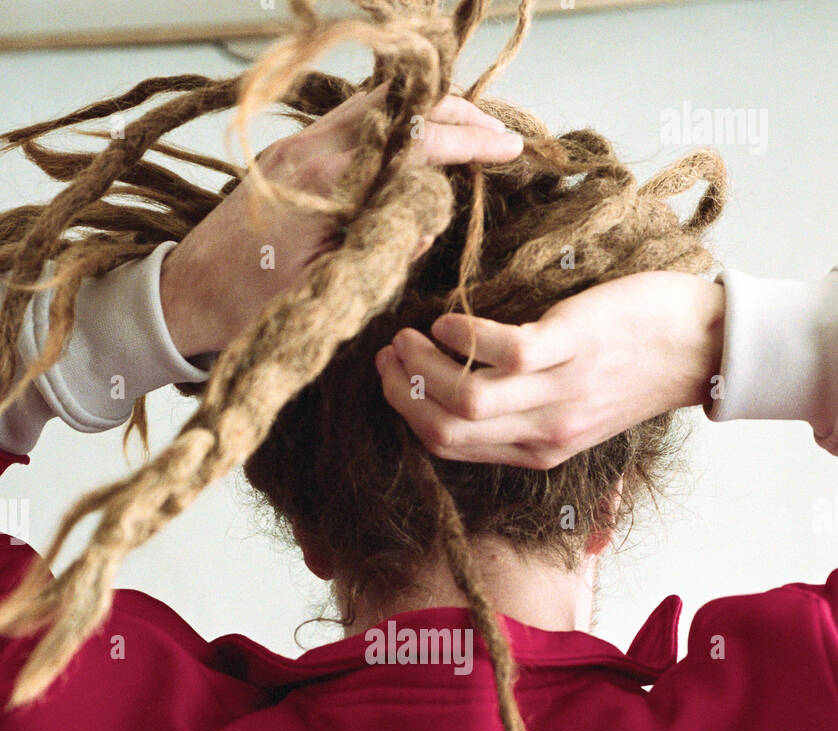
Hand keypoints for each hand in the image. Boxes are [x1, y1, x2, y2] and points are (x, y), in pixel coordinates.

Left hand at [159, 88, 522, 357]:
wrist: (182, 296)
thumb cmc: (248, 307)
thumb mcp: (329, 289)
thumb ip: (384, 246)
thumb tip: (431, 213)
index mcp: (324, 180)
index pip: (413, 142)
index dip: (466, 143)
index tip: (506, 149)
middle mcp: (310, 148)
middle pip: (401, 108)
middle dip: (457, 118)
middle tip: (500, 139)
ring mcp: (297, 146)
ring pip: (380, 108)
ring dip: (428, 118)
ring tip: (469, 139)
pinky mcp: (291, 157)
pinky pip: (356, 125)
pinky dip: (397, 130)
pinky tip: (420, 151)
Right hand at [375, 271, 725, 467]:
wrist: (699, 348)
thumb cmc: (634, 368)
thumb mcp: (574, 411)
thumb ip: (522, 412)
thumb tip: (458, 388)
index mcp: (538, 450)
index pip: (450, 446)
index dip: (406, 414)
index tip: (389, 377)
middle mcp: (545, 431)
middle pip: (446, 428)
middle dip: (402, 392)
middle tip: (389, 352)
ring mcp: (559, 392)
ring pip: (465, 397)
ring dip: (423, 364)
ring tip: (411, 334)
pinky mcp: (572, 348)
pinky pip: (501, 352)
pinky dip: (463, 337)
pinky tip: (451, 320)